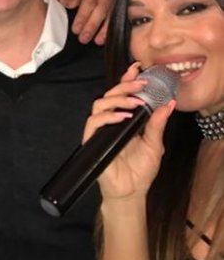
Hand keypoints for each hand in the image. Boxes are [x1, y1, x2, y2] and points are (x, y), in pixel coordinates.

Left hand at [51, 0, 113, 44]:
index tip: (76, 29)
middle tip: (83, 38)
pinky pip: (118, 19)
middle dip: (92, 25)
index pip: (89, 0)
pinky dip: (110, 30)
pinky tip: (104, 39)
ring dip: (104, 29)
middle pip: (102, 8)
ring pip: (112, 14)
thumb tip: (73, 3)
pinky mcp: (118, 9)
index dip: (83, 16)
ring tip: (96, 41)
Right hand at [83, 63, 173, 199]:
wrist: (131, 191)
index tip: (137, 68)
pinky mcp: (92, 140)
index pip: (122, 95)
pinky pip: (93, 122)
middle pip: (109, 94)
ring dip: (117, 99)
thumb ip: (157, 124)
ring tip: (134, 102)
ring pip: (99, 104)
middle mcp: (110, 122)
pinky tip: (122, 117)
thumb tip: (168, 103)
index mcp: (124, 120)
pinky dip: (107, 117)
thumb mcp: (155, 144)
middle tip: (141, 83)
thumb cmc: (141, 170)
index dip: (127, 80)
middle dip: (124, 86)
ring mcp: (100, 130)